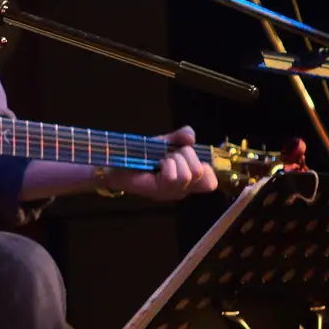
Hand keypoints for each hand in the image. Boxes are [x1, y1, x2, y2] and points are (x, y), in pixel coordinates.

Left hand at [100, 126, 217, 200]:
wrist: (117, 162)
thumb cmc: (141, 155)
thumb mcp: (164, 143)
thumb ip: (179, 138)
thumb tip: (191, 135)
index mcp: (187, 181)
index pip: (211, 183)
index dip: (205, 167)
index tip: (187, 157)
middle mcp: (181, 190)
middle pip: (201, 172)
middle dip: (186, 155)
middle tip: (169, 155)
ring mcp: (170, 192)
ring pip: (188, 175)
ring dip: (175, 160)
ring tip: (161, 160)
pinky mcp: (157, 191)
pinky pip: (172, 176)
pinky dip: (166, 164)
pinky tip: (156, 164)